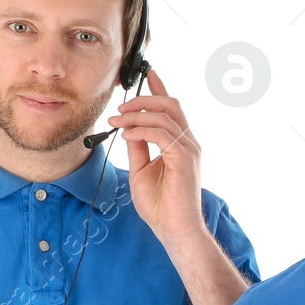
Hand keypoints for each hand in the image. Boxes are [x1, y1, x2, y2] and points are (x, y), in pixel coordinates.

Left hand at [108, 68, 205, 244]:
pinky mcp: (184, 159)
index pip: (172, 109)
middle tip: (121, 106)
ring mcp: (189, 150)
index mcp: (180, 145)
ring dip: (136, 114)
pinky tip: (126, 134)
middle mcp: (188, 143)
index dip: (160, 88)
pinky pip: (161, 133)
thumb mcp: (141, 171)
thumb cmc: (161, 206)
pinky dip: (141, 130)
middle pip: (171, 104)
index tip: (148, 74)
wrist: (174, 230)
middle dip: (144, 99)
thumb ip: (138, 148)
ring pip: (165, 115)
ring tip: (116, 121)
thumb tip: (128, 129)